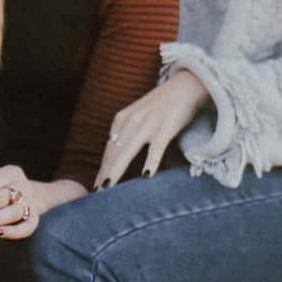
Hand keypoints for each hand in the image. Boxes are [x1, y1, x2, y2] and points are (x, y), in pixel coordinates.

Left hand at [93, 70, 209, 186]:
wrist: (186, 84)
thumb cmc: (162, 105)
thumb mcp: (138, 116)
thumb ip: (127, 133)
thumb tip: (117, 156)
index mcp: (122, 120)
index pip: (108, 150)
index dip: (101, 169)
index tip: (95, 188)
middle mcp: (130, 121)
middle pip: (113, 153)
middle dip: (104, 175)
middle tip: (96, 196)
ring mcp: (148, 123)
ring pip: (128, 152)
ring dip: (117, 171)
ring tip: (109, 190)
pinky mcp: (166, 126)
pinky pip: (156, 147)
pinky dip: (150, 161)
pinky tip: (146, 176)